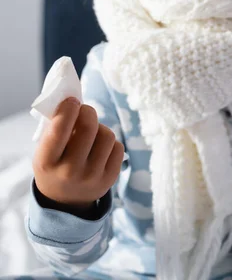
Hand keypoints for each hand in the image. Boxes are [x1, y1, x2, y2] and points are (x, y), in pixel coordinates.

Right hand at [33, 98, 123, 214]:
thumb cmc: (54, 165)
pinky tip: (99, 146)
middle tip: (84, 110)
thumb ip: (56, 128)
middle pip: (89, 128)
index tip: (73, 101)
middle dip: (88, 112)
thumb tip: (75, 100)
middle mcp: (70, 172)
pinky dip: (110, 141)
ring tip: (91, 132)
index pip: (59, 130)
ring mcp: (92, 176)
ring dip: (100, 127)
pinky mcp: (110, 178)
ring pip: (107, 135)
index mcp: (47, 162)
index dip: (68, 110)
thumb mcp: (45, 151)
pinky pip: (118, 147)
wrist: (65, 200)